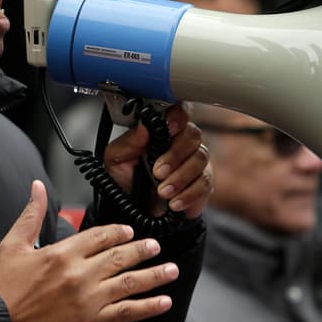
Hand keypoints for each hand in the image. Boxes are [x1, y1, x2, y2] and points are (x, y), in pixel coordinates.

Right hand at [0, 180, 180, 321]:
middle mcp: (80, 274)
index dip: (117, 233)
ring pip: (130, 282)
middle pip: (119, 256)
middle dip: (142, 250)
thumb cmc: (4, 289)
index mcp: (62, 253)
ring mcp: (89, 299)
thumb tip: (38, 188)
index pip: (99, 236)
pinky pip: (127, 312)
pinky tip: (163, 303)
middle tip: (155, 246)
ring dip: (154, 275)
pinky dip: (148, 307)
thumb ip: (31, 215)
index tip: (128, 232)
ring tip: (171, 270)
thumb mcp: (12, 245)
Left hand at [102, 103, 212, 218]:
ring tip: (162, 191)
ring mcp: (195, 162)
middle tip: (157, 172)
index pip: (179, 112)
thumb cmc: (127, 179)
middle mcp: (182, 143)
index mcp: (162, 131)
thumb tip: (143, 126)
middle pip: (193, 135)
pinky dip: (188, 194)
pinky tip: (174, 202)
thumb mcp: (117, 159)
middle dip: (175, 155)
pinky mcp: (202, 183)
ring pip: (200, 159)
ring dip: (180, 177)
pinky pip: (204, 183)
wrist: (133, 209)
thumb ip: (129, 141)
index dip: (178, 116)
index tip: (168, 128)